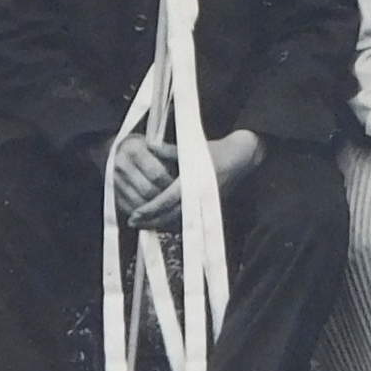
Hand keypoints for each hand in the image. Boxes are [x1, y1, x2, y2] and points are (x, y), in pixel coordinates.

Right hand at [101, 134, 176, 216]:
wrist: (116, 150)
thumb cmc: (145, 148)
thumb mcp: (159, 143)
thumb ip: (172, 154)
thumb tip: (189, 168)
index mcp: (134, 149)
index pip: (157, 173)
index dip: (171, 184)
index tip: (183, 188)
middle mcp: (121, 165)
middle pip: (148, 191)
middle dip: (165, 199)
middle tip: (179, 202)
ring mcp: (114, 181)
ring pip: (139, 204)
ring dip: (156, 211)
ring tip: (171, 210)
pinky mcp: (112, 194)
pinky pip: (130, 210)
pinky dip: (145, 216)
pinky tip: (158, 214)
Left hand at [130, 130, 264, 228]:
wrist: (238, 158)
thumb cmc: (213, 151)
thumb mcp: (191, 146)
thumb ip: (169, 150)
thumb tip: (149, 146)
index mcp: (192, 181)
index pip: (167, 200)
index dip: (150, 208)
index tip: (134, 213)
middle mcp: (198, 196)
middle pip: (170, 215)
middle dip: (150, 221)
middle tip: (132, 222)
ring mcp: (203, 204)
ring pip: (177, 221)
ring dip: (159, 224)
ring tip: (141, 224)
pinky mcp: (206, 208)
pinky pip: (186, 221)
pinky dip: (171, 223)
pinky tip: (158, 222)